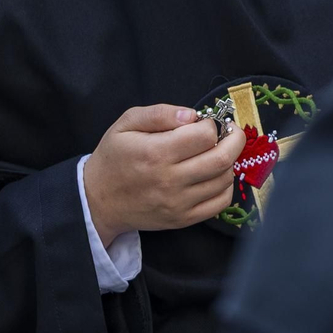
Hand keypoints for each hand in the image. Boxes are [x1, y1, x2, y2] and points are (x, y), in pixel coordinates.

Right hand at [83, 105, 243, 247]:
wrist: (98, 201)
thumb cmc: (114, 158)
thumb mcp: (126, 123)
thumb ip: (160, 113)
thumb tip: (192, 115)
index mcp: (156, 153)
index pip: (204, 136)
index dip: (211, 124)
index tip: (205, 122)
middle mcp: (170, 180)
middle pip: (222, 158)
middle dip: (234, 139)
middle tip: (229, 132)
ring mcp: (178, 203)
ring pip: (224, 179)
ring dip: (228, 161)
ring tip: (215, 153)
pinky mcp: (182, 219)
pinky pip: (220, 203)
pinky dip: (226, 186)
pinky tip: (214, 175)